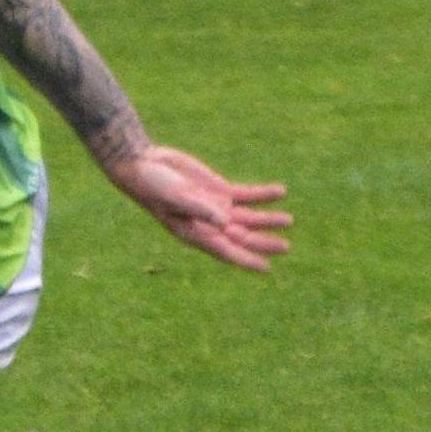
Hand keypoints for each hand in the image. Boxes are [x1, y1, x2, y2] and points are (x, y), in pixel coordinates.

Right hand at [108, 143, 290, 269]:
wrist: (142, 163)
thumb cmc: (152, 185)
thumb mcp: (175, 198)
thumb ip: (200, 209)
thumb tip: (226, 222)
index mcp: (196, 232)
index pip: (226, 251)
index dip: (246, 260)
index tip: (267, 268)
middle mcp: (209, 223)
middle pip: (241, 236)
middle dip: (262, 242)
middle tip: (285, 247)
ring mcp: (215, 206)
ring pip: (248, 217)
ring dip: (267, 219)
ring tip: (288, 219)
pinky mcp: (218, 189)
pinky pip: (246, 194)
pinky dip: (263, 194)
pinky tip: (279, 191)